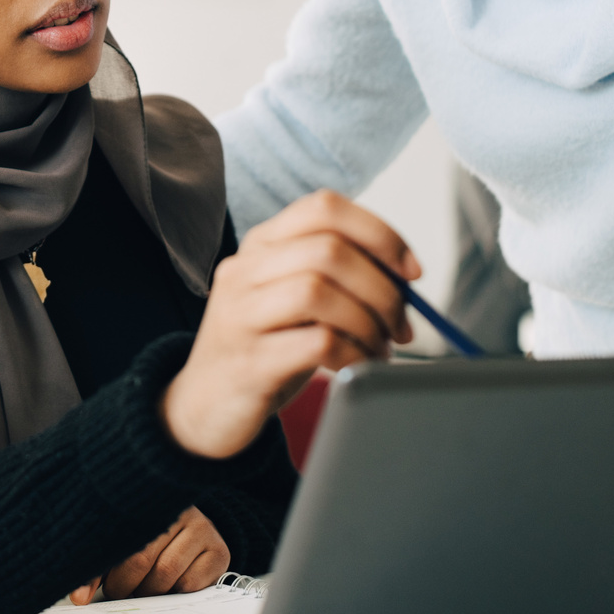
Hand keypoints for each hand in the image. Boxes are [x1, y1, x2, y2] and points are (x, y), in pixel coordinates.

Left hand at [68, 506, 229, 605]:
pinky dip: (175, 592)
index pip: (117, 536)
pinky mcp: (219, 550)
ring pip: (165, 575)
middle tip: (118, 590)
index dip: (99, 569)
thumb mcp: (119, 539)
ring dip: (149, 591)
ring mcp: (202, 527)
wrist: (191, 524)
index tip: (85, 592)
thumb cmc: (148, 531)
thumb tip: (79, 596)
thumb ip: (96, 566)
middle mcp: (178, 508)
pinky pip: (190, 585)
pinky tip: (169, 583)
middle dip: (123, 585)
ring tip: (142, 586)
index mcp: (147, 499)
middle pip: (141, 559)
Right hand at [163, 189, 415, 458]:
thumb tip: (405, 280)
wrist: (203, 406)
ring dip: (367, 321)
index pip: (323, 207)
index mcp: (261, 245)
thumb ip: (336, 278)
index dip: (379, 233)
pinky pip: (316, 343)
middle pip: (328, 249)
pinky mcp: (249, 361)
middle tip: (399, 325)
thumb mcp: (291, 300)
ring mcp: (241, 314)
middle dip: (383, 288)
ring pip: (318, 290)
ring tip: (378, 348)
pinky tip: (356, 366)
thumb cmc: (263, 349)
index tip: (410, 271)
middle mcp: (244, 270)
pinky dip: (353, 354)